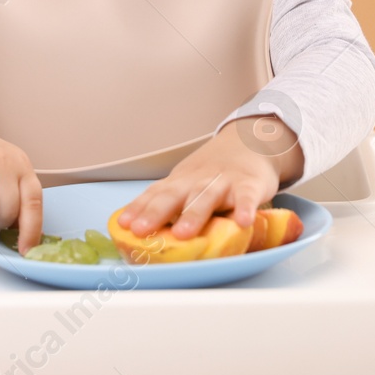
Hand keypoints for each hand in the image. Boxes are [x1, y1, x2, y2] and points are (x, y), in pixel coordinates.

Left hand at [113, 116, 301, 239]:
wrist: (250, 141)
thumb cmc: (213, 172)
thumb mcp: (187, 182)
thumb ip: (169, 202)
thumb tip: (139, 231)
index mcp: (180, 182)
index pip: (155, 193)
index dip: (138, 208)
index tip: (123, 225)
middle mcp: (197, 180)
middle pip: (174, 196)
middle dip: (156, 213)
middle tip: (141, 231)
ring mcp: (223, 182)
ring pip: (206, 197)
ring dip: (193, 215)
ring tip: (183, 233)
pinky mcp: (250, 185)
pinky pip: (247, 198)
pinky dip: (245, 208)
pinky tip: (243, 222)